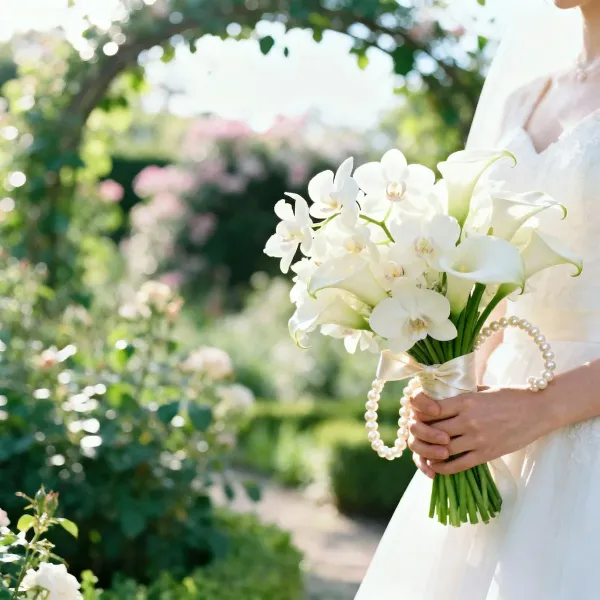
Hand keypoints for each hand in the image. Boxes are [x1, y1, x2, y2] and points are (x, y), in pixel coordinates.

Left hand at [408, 386, 557, 475]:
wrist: (538, 410)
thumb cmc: (510, 396)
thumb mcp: (482, 390)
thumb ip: (461, 396)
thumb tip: (441, 398)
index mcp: (466, 400)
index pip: (432, 409)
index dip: (420, 414)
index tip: (417, 417)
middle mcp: (469, 419)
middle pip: (433, 430)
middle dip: (422, 434)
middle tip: (418, 436)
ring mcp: (478, 438)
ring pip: (443, 449)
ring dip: (430, 452)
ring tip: (424, 452)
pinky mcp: (487, 453)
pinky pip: (459, 464)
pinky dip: (443, 467)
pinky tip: (436, 466)